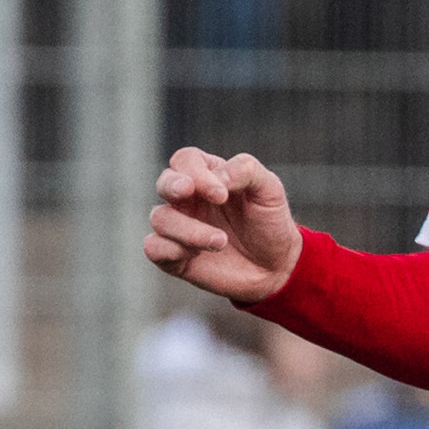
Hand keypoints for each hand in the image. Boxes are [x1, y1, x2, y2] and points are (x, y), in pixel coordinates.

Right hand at [144, 146, 301, 304]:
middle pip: (164, 183)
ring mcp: (179, 228)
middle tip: (188, 191)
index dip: (196, 172)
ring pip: (160, 218)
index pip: (186, 161)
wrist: (275, 267)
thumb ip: (247, 171)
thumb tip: (218, 177)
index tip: (221, 195)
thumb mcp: (270, 190)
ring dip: (189, 230)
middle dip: (172, 186)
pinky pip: (153, 248)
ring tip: (221, 242)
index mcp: (207, 176)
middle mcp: (188, 199)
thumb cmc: (270, 223)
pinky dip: (170, 249)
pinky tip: (195, 255)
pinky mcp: (174, 257)